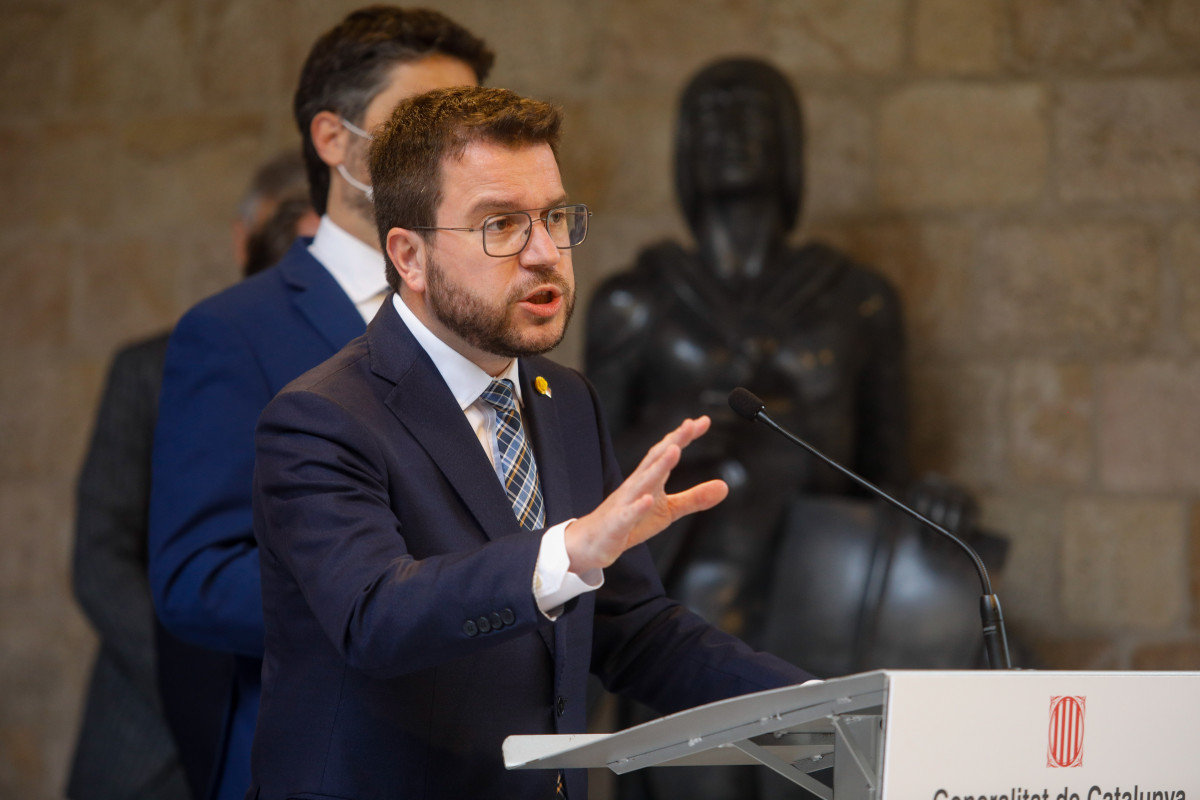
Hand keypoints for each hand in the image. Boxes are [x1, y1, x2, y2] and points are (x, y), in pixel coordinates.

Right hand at [564, 416, 728, 573]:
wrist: (592, 542)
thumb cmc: (631, 522)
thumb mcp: (668, 510)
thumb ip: (694, 498)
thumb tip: (725, 486)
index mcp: (648, 479)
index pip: (666, 452)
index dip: (683, 436)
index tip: (703, 421)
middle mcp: (636, 485)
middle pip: (655, 459)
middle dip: (673, 441)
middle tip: (690, 424)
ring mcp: (624, 503)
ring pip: (642, 482)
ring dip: (658, 465)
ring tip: (675, 450)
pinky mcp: (617, 524)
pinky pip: (627, 514)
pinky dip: (637, 507)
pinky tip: (648, 500)